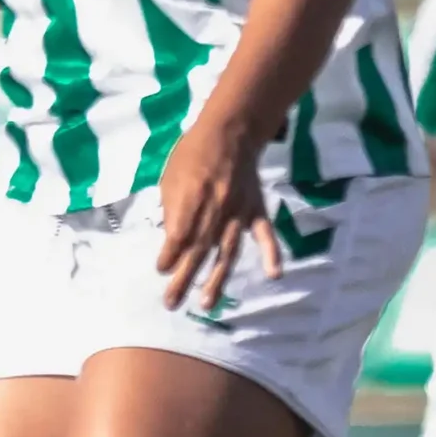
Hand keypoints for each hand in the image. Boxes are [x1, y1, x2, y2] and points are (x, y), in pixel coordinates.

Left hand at [155, 110, 281, 312]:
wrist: (230, 132)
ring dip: (217, 279)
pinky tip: (274, 274)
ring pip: (227, 251)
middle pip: (198, 250)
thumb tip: (171, 238)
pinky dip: (271, 253)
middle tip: (171, 303)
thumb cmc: (193, 154)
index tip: (161, 270)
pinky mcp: (256, 211)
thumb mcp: (171, 176)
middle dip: (183, 279)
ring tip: (207, 304)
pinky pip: (265, 234)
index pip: (178, 236)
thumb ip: (172, 208)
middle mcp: (215, 210)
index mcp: (191, 200)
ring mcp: (238, 212)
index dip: (169, 255)